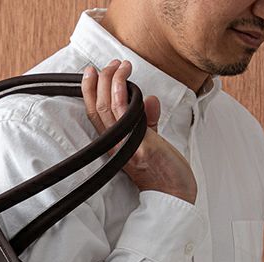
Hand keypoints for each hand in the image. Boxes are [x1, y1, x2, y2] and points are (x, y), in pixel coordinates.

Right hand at [81, 58, 197, 204]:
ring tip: (121, 65)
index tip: (91, 71)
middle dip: (100, 80)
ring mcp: (126, 145)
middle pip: (97, 108)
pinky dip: (123, 93)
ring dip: (112, 81)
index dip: (88, 92)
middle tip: (111, 64)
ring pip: (108, 108)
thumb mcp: (151, 142)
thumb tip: (150, 99)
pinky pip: (126, 116)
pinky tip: (128, 79)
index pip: (94, 115)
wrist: (175, 194)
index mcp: (115, 144)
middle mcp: (116, 145)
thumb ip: (148, 121)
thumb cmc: (164, 170)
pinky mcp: (140, 146)